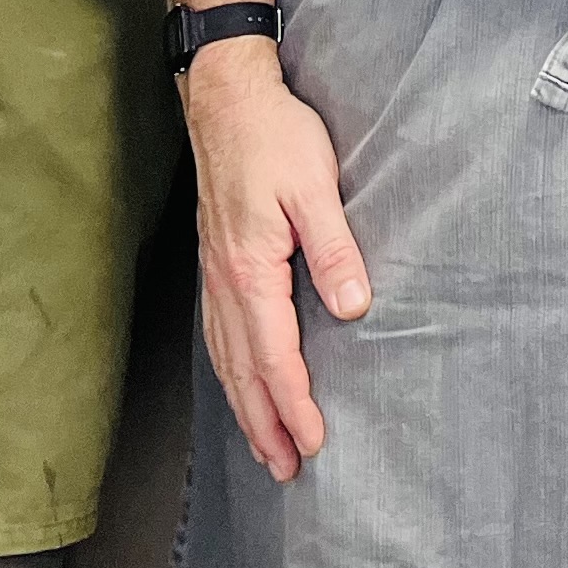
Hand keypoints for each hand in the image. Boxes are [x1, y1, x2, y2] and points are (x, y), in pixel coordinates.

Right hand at [183, 41, 371, 482]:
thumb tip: (353, 308)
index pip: (274, 357)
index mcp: (250, 270)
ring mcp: (215, 274)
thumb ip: (333, 249)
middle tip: (287, 470)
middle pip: (244, 372)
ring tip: (265, 445)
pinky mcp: (216, 261)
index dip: (294, 405)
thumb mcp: (314, 186)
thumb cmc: (274, 136)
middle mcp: (225, 282)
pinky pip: (219, 333)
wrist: (226, 98)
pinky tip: (240, 381)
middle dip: (265, 424)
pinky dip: (231, 371)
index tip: (314, 442)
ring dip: (246, 406)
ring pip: (226, 358)